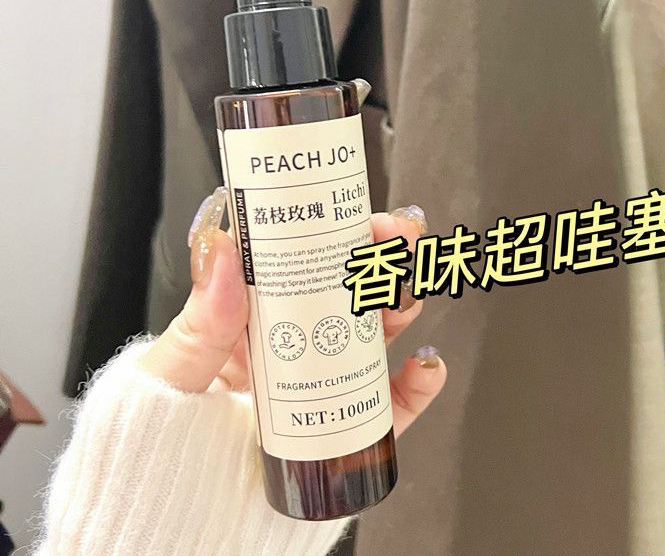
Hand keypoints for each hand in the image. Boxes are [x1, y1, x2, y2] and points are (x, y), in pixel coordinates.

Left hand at [140, 191, 444, 436]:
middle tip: (399, 243)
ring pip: (375, 337)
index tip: (362, 216)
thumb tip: (222, 249)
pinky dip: (419, 384)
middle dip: (380, 262)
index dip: (338, 234)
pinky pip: (393, 406)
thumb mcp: (172, 376)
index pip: (302, 264)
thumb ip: (199, 323)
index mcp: (253, 324)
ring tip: (405, 298)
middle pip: (348, 292)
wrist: (181, 523)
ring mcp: (323, 388)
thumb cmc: (162, 446)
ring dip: (401, 308)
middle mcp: (294, 348)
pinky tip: (426, 365)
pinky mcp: (346, 431)